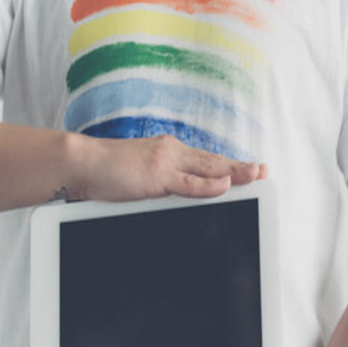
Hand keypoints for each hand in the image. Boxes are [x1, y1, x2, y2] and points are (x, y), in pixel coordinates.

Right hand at [74, 133, 266, 201]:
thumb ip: (162, 182)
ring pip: (207, 169)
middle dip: (240, 168)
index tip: (251, 169)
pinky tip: (225, 185)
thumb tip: (177, 194)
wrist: (82, 163)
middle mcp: (171, 152)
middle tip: (264, 171)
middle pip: (213, 162)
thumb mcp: (140, 175)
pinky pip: (188, 183)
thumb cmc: (106, 172)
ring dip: (233, 173)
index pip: (205, 160)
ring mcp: (165, 162)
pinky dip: (208, 185)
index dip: (230, 165)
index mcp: (168, 152)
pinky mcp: (156, 176)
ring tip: (256, 176)